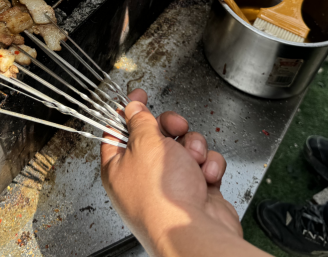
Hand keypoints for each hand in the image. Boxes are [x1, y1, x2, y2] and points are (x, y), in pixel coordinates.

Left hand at [101, 89, 248, 255]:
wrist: (195, 231)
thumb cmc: (162, 197)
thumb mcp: (145, 144)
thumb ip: (139, 121)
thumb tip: (131, 108)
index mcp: (119, 167)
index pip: (118, 131)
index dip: (128, 111)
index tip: (138, 96)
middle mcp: (143, 177)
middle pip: (156, 136)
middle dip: (171, 127)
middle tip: (176, 126)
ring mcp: (171, 185)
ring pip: (185, 147)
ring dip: (193, 147)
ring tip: (194, 160)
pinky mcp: (197, 191)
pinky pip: (204, 164)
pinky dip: (209, 166)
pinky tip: (207, 176)